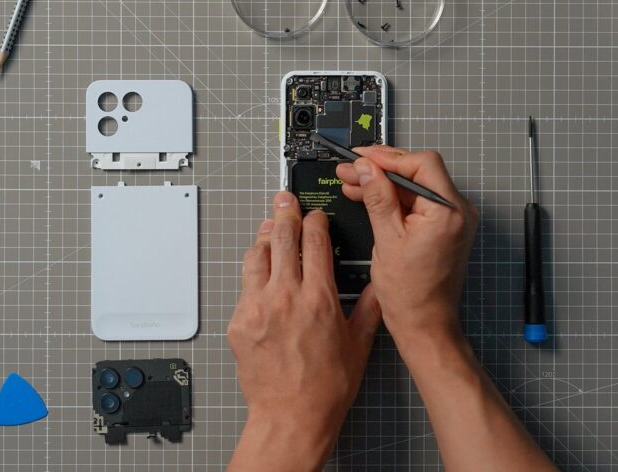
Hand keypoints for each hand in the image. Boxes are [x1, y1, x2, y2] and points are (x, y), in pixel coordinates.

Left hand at [227, 191, 381, 470]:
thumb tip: (377, 285)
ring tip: (269, 228)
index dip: (315, 220)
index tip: (316, 214)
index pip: (314, 241)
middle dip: (284, 213)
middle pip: (280, 237)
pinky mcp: (239, 322)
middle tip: (285, 200)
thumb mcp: (359, 343)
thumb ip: (368, 307)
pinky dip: (254, 272)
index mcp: (318, 298)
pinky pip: (244, 285)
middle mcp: (285, 297)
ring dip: (264, 237)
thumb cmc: (325, 387)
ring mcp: (257, 308)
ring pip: (256, 256)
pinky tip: (261, 270)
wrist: (291, 416)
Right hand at [336, 147, 477, 347]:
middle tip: (351, 169)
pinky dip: (394, 199)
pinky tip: (369, 196)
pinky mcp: (444, 227)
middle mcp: (458, 211)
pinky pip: (418, 202)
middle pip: (419, 171)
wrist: (425, 323)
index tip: (363, 158)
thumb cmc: (411, 294)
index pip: (422, 163)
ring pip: (416, 186)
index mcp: (448, 211)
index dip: (389, 157)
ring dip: (384, 183)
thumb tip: (367, 170)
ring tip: (352, 182)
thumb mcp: (387, 239)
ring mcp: (453, 219)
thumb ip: (378, 198)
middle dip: (382, 168)